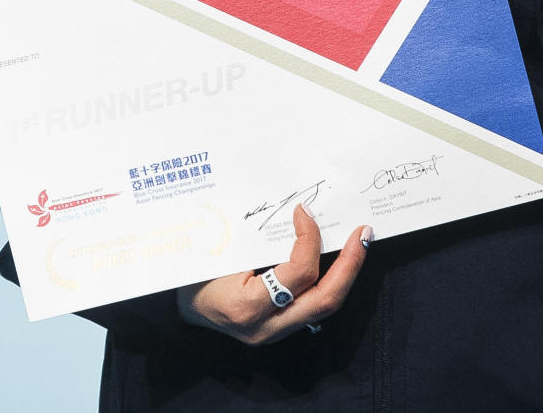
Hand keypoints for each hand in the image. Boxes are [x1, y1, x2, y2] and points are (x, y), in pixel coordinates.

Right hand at [177, 204, 371, 344]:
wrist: (178, 310)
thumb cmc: (194, 273)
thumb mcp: (218, 250)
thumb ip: (256, 238)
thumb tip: (297, 209)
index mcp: (248, 307)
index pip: (298, 273)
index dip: (309, 238)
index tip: (306, 210)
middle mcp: (266, 327)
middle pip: (325, 300)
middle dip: (351, 265)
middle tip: (364, 233)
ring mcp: (274, 333)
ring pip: (324, 306)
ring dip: (345, 273)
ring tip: (358, 243)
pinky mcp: (278, 329)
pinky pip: (312, 305)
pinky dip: (328, 280)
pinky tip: (337, 259)